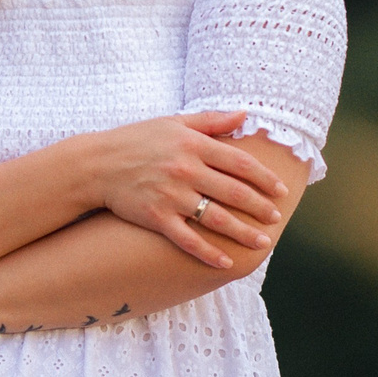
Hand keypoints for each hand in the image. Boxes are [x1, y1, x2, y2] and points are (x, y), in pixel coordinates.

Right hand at [92, 111, 289, 268]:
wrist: (96, 164)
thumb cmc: (137, 140)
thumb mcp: (175, 122)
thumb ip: (212, 120)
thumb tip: (245, 114)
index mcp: (193, 145)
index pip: (239, 163)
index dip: (264, 178)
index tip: (281, 189)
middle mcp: (185, 170)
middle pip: (233, 192)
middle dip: (259, 206)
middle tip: (276, 217)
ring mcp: (171, 195)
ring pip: (216, 218)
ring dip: (242, 232)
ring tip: (262, 242)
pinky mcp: (156, 217)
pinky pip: (187, 239)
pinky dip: (208, 252)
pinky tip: (225, 262)